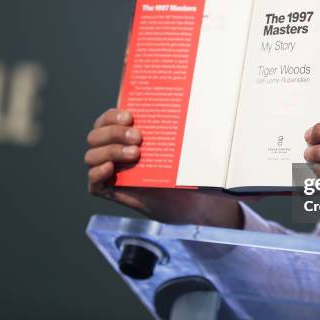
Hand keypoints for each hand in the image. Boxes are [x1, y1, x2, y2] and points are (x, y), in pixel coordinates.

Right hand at [85, 108, 242, 228]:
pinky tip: (112, 168)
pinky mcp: (112, 190)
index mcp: (132, 133)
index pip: (109, 117)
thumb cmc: (193, 173)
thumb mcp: (194, 150)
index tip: (132, 115)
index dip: (113, 114)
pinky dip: (97, 172)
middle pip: (97, 133)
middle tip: (138, 136)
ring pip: (92, 153)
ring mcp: (113, 169)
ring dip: (109, 149)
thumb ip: (203, 133)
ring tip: (136, 154)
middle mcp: (117, 148)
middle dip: (113, 131)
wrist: (195, 206)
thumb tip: (226, 115)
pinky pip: (93, 181)